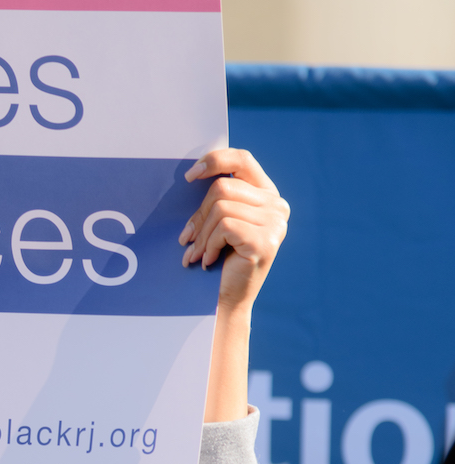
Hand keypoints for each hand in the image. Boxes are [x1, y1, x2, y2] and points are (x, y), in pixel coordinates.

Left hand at [182, 149, 288, 422]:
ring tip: (196, 254)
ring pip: (221, 207)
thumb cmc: (219, 261)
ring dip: (201, 234)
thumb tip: (193, 173)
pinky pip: (224, 227)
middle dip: (198, 214)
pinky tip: (207, 261)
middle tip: (186, 239)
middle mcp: (277, 207)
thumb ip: (219, 198)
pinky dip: (209, 244)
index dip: (215, 160)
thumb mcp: (221, 223)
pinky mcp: (265, 241)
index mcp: (268, 196)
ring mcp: (275, 224)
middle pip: (223, 187)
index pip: (243, 159)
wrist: (227, 303)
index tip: (189, 176)